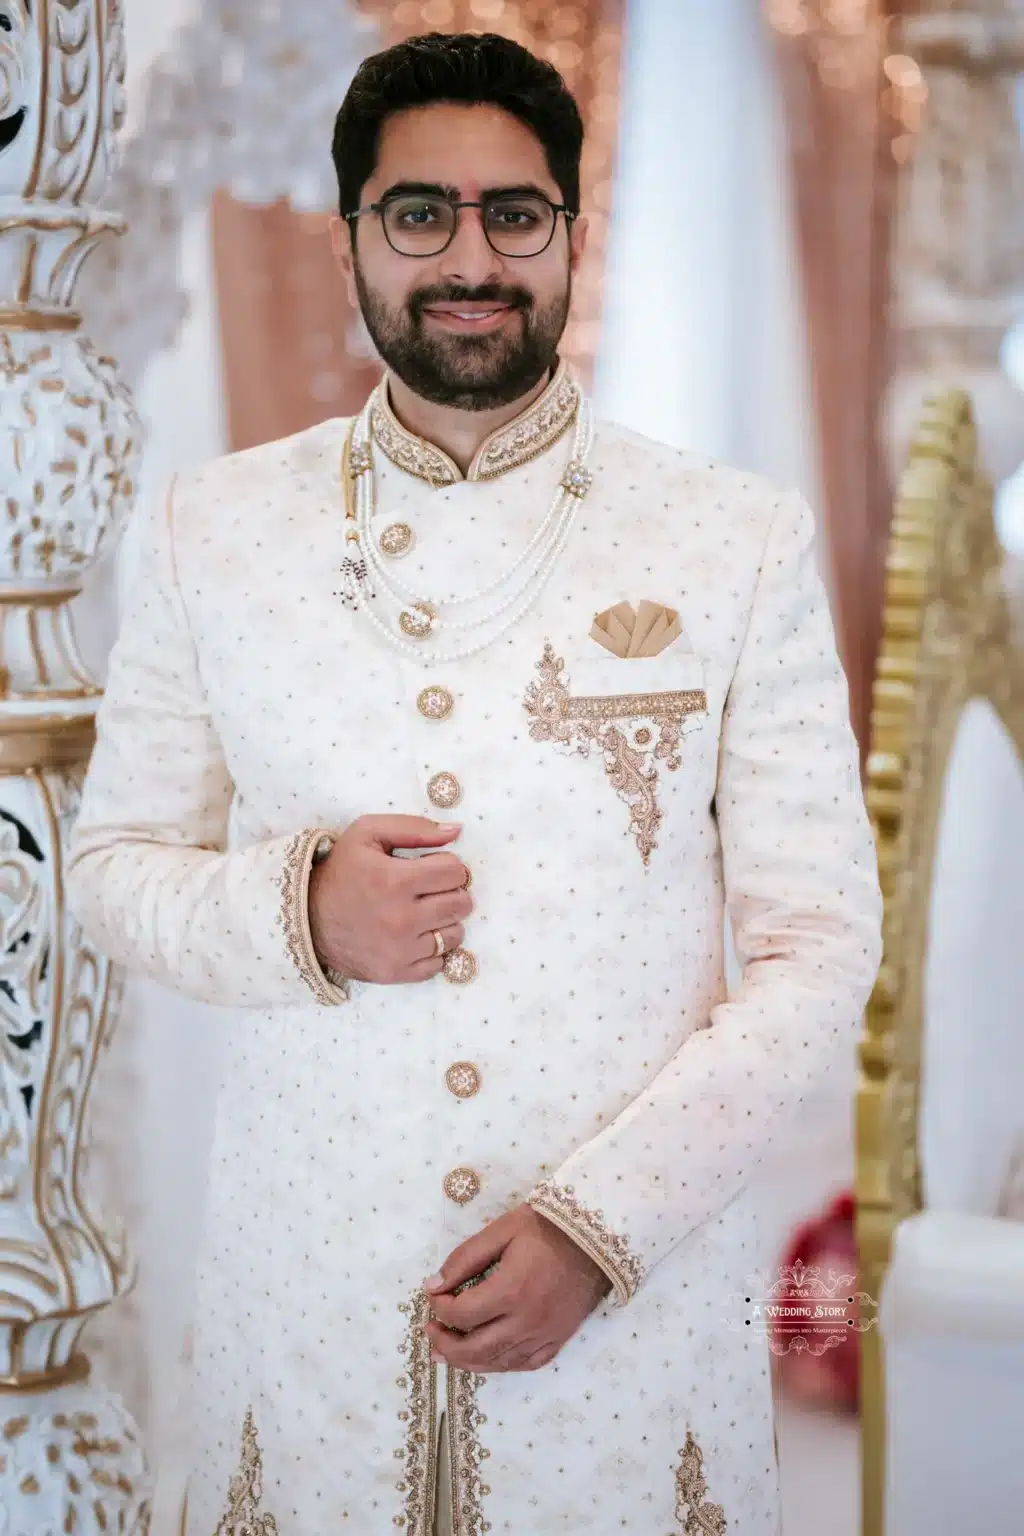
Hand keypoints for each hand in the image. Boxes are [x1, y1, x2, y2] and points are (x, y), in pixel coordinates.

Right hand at [308, 815, 470, 983]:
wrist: (306, 918)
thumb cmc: (340, 872)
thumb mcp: (367, 834)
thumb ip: (414, 828)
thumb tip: (456, 831)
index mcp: (395, 880)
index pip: (455, 872)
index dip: (447, 866)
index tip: (432, 868)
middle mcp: (401, 918)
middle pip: (461, 904)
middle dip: (451, 892)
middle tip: (431, 890)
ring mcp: (400, 950)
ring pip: (455, 934)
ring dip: (445, 921)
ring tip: (425, 913)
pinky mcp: (396, 973)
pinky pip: (438, 963)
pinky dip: (433, 950)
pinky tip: (416, 937)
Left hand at [424, 1205, 610, 1372]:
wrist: (595, 1238)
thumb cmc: (545, 1229)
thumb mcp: (501, 1231)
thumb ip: (464, 1258)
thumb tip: (432, 1285)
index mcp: (510, 1290)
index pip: (462, 1314)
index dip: (439, 1308)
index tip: (433, 1296)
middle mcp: (527, 1321)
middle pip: (475, 1349)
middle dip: (446, 1344)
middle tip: (431, 1333)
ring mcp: (545, 1335)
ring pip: (498, 1363)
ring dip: (468, 1362)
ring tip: (447, 1353)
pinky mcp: (558, 1340)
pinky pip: (525, 1364)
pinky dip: (501, 1365)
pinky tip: (487, 1358)